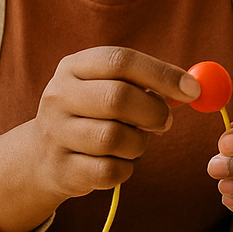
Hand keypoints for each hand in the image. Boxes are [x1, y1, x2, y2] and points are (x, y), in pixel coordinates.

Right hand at [0, 46, 199, 231]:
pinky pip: (108, 171)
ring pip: (114, 138)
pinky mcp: (60, 170)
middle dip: (152, 112)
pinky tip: (118, 162)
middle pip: (117, 97)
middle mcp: (58, 96)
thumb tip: (192, 88)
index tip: (192, 90)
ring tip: (134, 142)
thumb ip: (147, 84)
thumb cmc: (93, 114)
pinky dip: (124, 169)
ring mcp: (54, 134)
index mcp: (74, 67)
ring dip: (138, 144)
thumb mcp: (109, 87)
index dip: (161, 74)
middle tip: (165, 122)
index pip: (120, 60)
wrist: (40, 156)